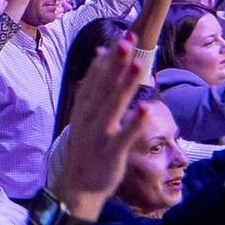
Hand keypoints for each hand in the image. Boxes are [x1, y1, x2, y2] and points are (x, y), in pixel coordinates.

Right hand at [50, 38, 152, 210]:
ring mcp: (100, 135)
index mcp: (84, 108)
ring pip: (114, 106)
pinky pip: (124, 136)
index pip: (95, 78)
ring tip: (139, 65)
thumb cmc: (86, 147)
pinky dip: (135, 123)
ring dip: (126, 85)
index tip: (122, 38)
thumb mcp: (84, 113)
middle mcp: (90, 118)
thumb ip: (93, 85)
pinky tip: (146, 108)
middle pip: (105, 86)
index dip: (108, 58)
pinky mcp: (111, 153)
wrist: (77, 187)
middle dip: (117, 63)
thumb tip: (100, 53)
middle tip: (129, 40)